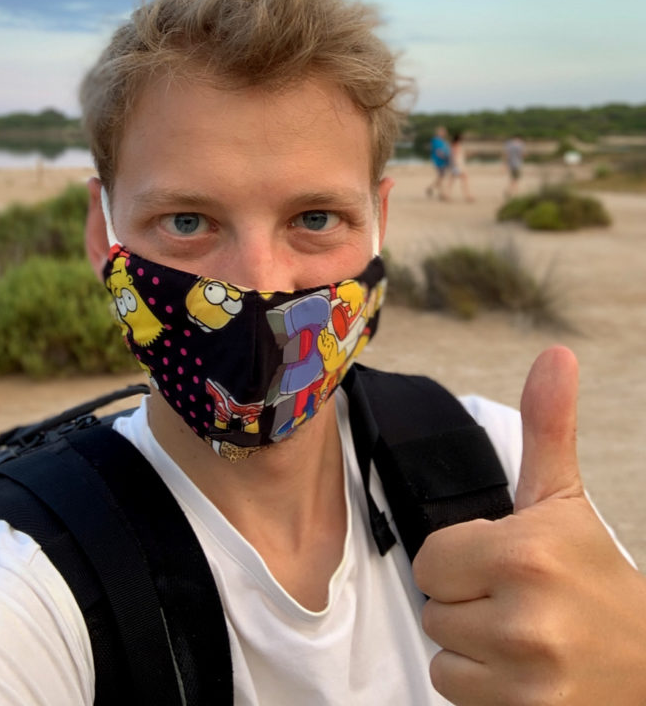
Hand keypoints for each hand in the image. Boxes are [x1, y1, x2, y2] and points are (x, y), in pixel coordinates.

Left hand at [413, 345, 645, 704]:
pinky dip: (480, 686)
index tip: (501, 562)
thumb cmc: (595, 577)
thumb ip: (548, 426)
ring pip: (441, 652)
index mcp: (524, 553)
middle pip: (433, 606)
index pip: (430, 559)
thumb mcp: (565, 500)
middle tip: (516, 598)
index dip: (460, 558)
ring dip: (471, 644)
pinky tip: (520, 671)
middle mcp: (523, 618)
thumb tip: (556, 354)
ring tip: (520, 634)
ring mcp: (526, 678)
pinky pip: (454, 691)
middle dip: (465, 600)